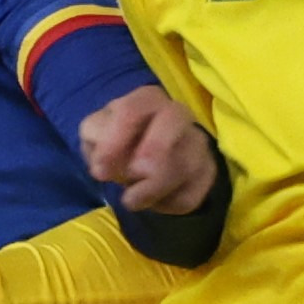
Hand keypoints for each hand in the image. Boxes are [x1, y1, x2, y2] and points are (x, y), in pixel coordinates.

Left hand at [82, 84, 216, 216]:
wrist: (145, 157)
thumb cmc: (118, 140)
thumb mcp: (96, 134)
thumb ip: (95, 140)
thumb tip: (103, 164)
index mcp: (146, 100)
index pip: (132, 110)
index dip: (115, 141)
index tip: (100, 172)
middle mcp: (178, 113)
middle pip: (174, 119)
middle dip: (153, 151)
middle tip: (132, 176)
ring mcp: (197, 142)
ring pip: (187, 163)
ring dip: (153, 190)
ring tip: (132, 199)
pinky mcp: (207, 172)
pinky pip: (192, 192)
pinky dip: (168, 204)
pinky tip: (155, 200)